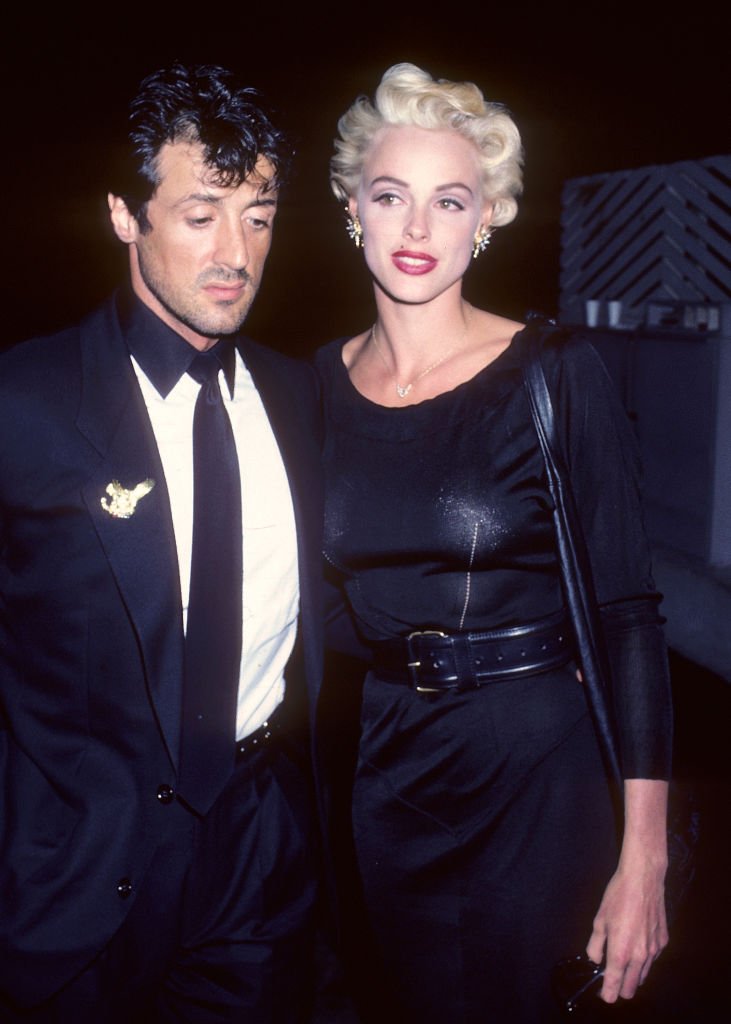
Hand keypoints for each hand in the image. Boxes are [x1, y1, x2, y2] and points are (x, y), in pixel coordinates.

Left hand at [586, 861, 667, 1001]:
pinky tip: (636, 945)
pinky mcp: (663, 942)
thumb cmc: (618, 897)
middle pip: (631, 990)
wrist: (643, 879)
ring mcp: (654, 950)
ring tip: (621, 961)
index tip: (602, 992)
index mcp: (620, 953)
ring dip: (632, 976)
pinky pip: (652, 960)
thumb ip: (595, 945)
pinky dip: (643, 960)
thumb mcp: (599, 920)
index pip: (614, 988)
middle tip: (610, 979)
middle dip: (620, 989)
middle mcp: (640, 956)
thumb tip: (596, 960)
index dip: (606, 994)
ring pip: (643, 976)